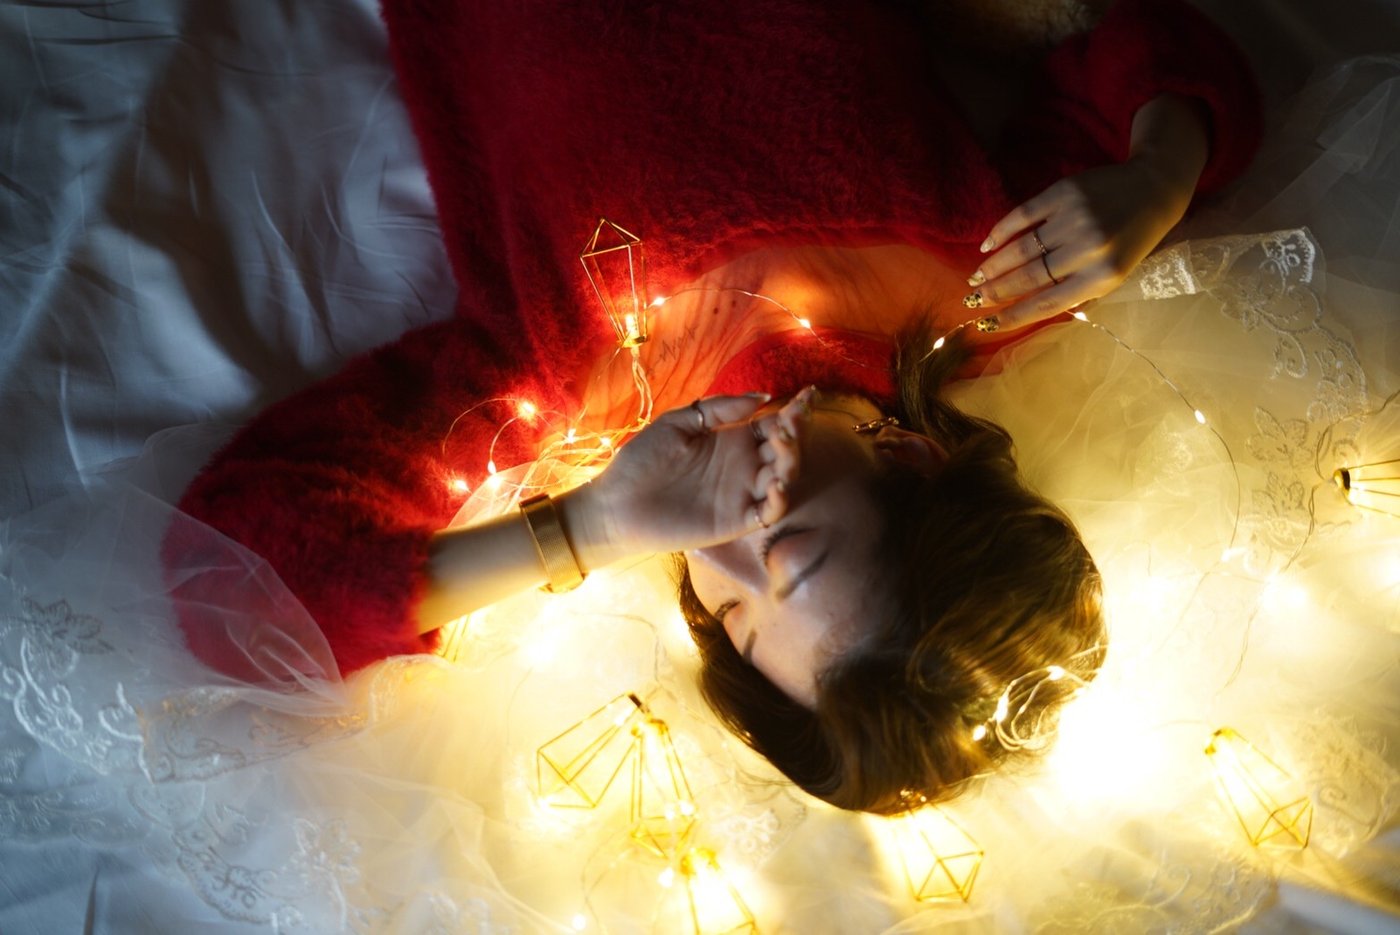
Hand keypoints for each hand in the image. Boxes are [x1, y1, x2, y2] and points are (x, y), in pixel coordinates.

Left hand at [572, 390, 812, 559]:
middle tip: (789, 422)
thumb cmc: (641, 461)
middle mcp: (742, 466)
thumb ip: (718, 409)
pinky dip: (778, 499)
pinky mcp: (735, 520)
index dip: (794, 410)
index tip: (808, 394)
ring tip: (782, 445)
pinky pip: (767, 511)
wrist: (616, 504)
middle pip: (785, 450)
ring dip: (790, 461)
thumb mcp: (678, 422)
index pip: (773, 424)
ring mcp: (741, 494)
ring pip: (783, 478)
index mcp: (731, 440)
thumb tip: (762, 397)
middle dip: (795, 433)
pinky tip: (775, 484)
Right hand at [965, 155, 1195, 330]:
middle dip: (996, 291)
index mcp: (1103, 276)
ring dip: (994, 266)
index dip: (1014, 315)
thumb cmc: (1132, 239)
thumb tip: (1028, 310)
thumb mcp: (1114, 274)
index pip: (1048, 302)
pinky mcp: (1064, 192)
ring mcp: (1075, 218)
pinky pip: (1024, 214)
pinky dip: (1001, 231)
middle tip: (973, 300)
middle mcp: (1089, 248)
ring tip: (976, 278)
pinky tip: (987, 246)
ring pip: (1022, 248)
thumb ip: (1078, 292)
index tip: (988, 324)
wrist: (1154, 188)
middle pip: (1030, 275)